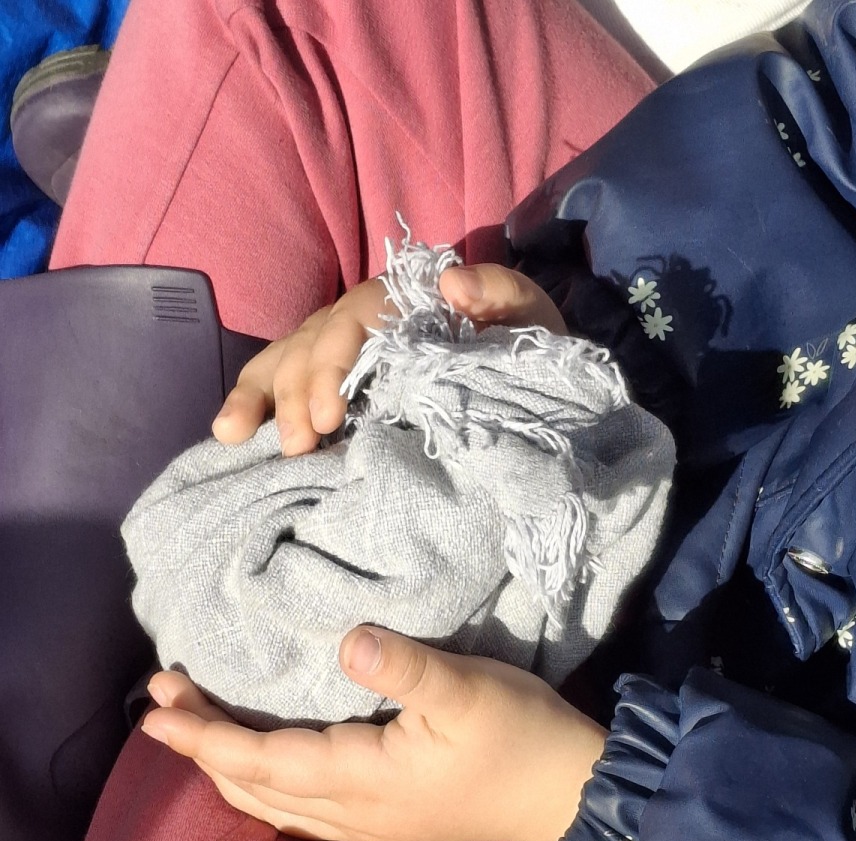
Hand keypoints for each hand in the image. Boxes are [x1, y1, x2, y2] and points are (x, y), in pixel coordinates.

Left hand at [140, 626, 604, 840]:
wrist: (570, 797)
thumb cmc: (522, 738)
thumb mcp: (471, 691)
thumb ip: (408, 668)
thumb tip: (348, 641)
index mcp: (364, 778)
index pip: (262, 760)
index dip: (204, 736)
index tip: (155, 710)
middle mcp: (355, 811)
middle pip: (256, 785)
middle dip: (202, 748)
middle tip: (160, 706)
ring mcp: (370, 824)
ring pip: (275, 803)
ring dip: (228, 767)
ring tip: (195, 732)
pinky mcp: (388, 822)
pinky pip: (301, 810)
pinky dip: (263, 784)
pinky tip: (262, 768)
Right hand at [212, 265, 567, 456]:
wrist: (530, 377)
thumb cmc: (524, 345)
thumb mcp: (529, 316)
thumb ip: (501, 294)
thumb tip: (452, 283)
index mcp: (402, 301)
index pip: (353, 320)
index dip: (334, 365)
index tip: (331, 417)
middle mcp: (363, 319)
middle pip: (312, 344)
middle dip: (296, 394)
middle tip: (300, 447)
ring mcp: (344, 350)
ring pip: (287, 359)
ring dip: (261, 398)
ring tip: (234, 437)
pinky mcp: (337, 381)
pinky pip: (285, 381)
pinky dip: (255, 403)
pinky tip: (229, 434)